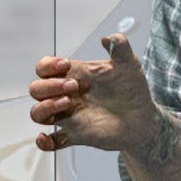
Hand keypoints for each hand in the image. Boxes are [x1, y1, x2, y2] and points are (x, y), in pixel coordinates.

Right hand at [29, 34, 158, 152]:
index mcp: (73, 76)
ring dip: (45, 108)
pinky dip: (44, 143)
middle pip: (36, 89)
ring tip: (67, 104)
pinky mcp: (75, 135)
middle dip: (48, 86)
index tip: (66, 65)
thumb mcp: (129, 65)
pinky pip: (51, 143)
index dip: (47, 65)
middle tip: (74, 87)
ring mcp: (69, 116)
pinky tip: (46, 139)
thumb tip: (108, 37)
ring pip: (38, 114)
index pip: (44, 68)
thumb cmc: (132, 89)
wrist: (144, 117)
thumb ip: (120, 47)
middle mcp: (66, 95)